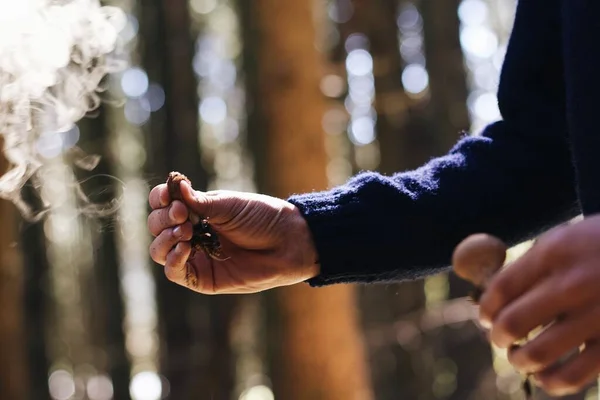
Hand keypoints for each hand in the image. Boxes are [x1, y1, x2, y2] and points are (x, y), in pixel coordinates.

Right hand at [147, 180, 319, 293]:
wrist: (286, 243)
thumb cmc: (261, 218)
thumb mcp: (228, 205)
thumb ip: (198, 200)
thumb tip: (173, 185)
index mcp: (197, 210)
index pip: (163, 204)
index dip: (160, 200)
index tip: (170, 198)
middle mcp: (192, 232)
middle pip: (157, 226)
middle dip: (163, 219)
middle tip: (182, 214)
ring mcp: (195, 255)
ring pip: (159, 250)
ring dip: (164, 239)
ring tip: (184, 231)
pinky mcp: (202, 278)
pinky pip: (174, 272)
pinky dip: (173, 259)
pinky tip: (184, 247)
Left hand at [478, 216, 599, 395]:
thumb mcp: (565, 239)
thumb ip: (532, 265)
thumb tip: (496, 299)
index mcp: (554, 253)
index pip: (502, 288)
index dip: (487, 308)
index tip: (486, 318)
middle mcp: (573, 284)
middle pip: (513, 322)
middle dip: (498, 336)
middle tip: (500, 338)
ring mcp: (597, 315)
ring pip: (537, 353)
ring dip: (519, 360)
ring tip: (519, 357)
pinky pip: (573, 375)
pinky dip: (550, 381)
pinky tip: (544, 375)